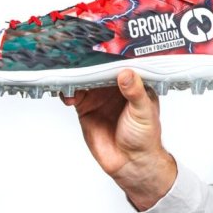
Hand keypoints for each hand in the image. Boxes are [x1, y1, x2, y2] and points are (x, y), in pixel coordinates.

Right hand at [62, 69, 176, 210]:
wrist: (130, 162)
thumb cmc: (145, 137)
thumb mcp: (143, 112)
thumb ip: (135, 92)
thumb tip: (126, 73)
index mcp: (134, 83)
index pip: (121, 65)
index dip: (111, 57)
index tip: (100, 50)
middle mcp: (116, 87)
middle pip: (99, 69)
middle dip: (88, 64)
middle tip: (78, 59)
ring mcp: (100, 97)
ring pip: (84, 80)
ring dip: (75, 76)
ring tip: (70, 76)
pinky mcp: (86, 108)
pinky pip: (73, 95)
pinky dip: (67, 92)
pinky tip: (68, 95)